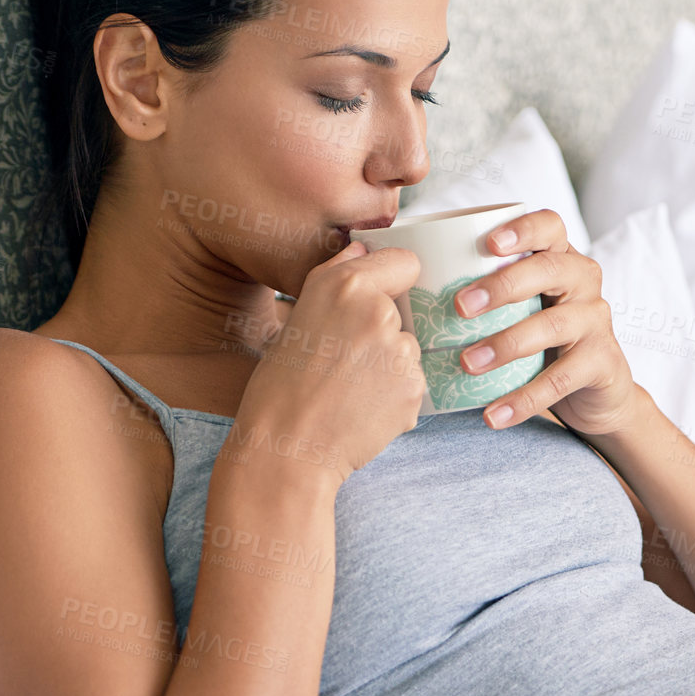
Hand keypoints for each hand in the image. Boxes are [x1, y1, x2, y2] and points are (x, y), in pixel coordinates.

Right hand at [240, 240, 425, 485]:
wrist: (286, 449)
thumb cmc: (280, 387)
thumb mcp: (298, 317)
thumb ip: (336, 275)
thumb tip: (364, 245)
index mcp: (346, 286)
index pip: (405, 261)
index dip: (394, 281)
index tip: (380, 299)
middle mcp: (379, 312)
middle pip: (405, 312)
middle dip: (384, 332)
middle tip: (344, 362)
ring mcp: (401, 353)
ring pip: (407, 350)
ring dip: (390, 367)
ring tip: (349, 391)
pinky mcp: (414, 389)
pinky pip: (412, 384)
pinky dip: (394, 397)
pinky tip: (362, 410)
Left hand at [452, 208, 637, 435]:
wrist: (595, 393)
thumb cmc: (538, 342)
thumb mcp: (516, 310)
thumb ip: (481, 293)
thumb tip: (398, 289)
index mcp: (559, 258)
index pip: (549, 226)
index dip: (522, 229)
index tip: (487, 243)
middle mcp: (583, 282)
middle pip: (550, 269)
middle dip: (503, 285)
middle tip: (460, 307)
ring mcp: (596, 321)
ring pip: (553, 325)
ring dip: (506, 344)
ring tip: (468, 364)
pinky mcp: (603, 362)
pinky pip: (561, 380)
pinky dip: (523, 399)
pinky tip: (493, 414)